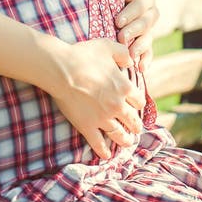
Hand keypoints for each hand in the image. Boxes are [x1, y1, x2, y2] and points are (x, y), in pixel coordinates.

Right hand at [51, 38, 145, 159]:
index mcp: (124, 87)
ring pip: (119, 135)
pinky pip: (98, 143)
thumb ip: (123, 53)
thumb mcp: (108, 46)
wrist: (62, 69)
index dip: (139, 103)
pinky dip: (104, 151)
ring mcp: (102, 118)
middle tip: (136, 128)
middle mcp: (117, 105)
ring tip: (128, 142)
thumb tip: (131, 61)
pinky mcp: (87, 126)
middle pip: (133, 120)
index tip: (137, 106)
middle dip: (136, 125)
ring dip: (126, 140)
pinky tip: (107, 155)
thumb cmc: (84, 55)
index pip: (139, 101)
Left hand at [113, 0, 157, 72]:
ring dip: (140, 47)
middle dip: (135, 30)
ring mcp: (148, 29)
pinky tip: (141, 69)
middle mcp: (150, 12)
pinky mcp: (143, 41)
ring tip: (131, 55)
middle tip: (121, 37)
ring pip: (149, 38)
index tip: (118, 21)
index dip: (131, 12)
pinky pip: (149, 52)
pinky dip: (146, 60)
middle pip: (147, 22)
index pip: (142, 4)